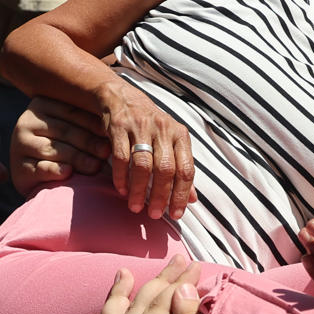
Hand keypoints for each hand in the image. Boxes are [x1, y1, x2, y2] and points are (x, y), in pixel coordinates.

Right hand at [11, 98, 109, 196]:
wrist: (40, 178)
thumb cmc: (65, 149)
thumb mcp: (74, 131)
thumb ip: (88, 124)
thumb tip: (118, 124)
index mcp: (41, 105)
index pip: (71, 112)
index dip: (94, 123)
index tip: (114, 133)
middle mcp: (27, 122)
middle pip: (64, 131)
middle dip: (89, 143)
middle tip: (108, 152)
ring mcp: (19, 145)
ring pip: (54, 149)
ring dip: (78, 159)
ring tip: (97, 166)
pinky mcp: (19, 168)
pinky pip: (41, 168)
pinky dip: (56, 171)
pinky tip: (69, 173)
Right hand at [99, 82, 195, 219]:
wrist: (123, 98)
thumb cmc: (151, 127)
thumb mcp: (171, 143)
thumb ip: (182, 169)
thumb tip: (193, 200)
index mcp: (180, 135)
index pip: (186, 169)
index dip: (182, 194)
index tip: (176, 214)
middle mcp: (163, 129)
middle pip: (166, 169)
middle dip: (161, 196)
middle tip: (155, 215)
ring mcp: (141, 127)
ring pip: (143, 165)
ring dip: (140, 190)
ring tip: (136, 207)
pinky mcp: (119, 127)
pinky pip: (121, 157)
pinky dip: (121, 177)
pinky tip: (122, 191)